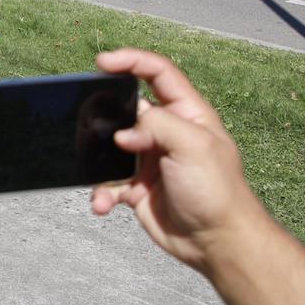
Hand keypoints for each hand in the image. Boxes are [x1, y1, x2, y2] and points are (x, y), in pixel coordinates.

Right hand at [89, 48, 271, 272]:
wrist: (217, 243)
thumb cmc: (218, 192)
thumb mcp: (194, 146)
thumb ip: (157, 126)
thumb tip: (123, 133)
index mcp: (187, 114)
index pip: (158, 73)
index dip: (132, 61)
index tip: (103, 62)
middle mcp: (167, 133)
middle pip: (127, 108)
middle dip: (104, 113)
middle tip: (86, 116)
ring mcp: (150, 160)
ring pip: (111, 147)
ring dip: (98, 160)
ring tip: (98, 172)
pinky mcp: (138, 187)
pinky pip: (109, 182)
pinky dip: (102, 192)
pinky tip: (105, 204)